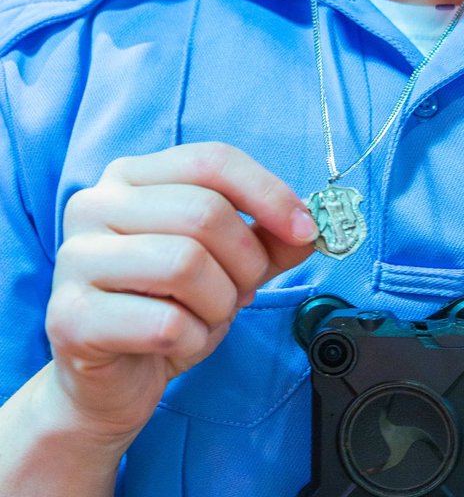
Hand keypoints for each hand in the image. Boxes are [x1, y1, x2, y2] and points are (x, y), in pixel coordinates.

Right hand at [44, 142, 318, 445]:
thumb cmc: (166, 309)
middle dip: (246, 260)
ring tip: (209, 316)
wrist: (109, 384)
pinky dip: (193, 340)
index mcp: (131, 176)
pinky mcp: (70, 316)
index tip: (305, 229)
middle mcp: (94, 204)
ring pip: (185, 264)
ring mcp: (76, 258)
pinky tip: (178, 342)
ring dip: (220, 302)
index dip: (268, 193)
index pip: (212, 160)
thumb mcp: (226, 265)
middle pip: (204, 212)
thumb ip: (267, 239)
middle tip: (245, 289)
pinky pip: (164, 322)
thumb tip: (312, 227)